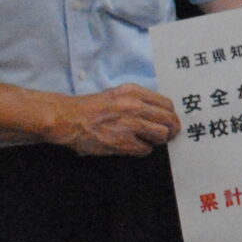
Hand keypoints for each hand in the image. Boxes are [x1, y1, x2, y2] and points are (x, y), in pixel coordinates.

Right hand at [50, 83, 180, 155]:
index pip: (166, 104)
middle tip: (170, 135)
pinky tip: (136, 147)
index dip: (171, 115)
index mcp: (134, 92)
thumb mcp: (117, 94)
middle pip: (168, 120)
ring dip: (159, 140)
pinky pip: (145, 149)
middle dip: (172, 129)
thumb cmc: (91, 107)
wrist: (68, 119)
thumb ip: (138, 100)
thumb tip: (158, 112)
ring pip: (161, 135)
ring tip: (152, 141)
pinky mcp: (122, 142)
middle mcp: (135, 106)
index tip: (171, 121)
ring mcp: (129, 125)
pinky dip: (144, 149)